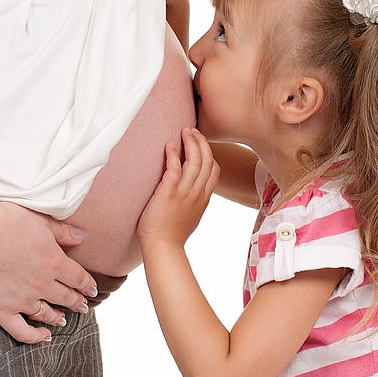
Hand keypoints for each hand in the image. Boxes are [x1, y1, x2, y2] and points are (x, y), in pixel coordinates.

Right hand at [0, 201, 98, 344]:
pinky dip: (35, 337)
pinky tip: (43, 336)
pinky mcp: (1, 310)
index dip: (87, 285)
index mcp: (54, 262)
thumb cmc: (5, 220)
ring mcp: (22, 299)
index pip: (78, 278)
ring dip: (57, 317)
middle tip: (82, 306)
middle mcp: (42, 284)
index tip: (92, 290)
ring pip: (46, 313)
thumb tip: (84, 236)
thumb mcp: (41, 221)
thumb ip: (64, 232)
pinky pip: (21, 331)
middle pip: (65, 297)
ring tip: (63, 320)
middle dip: (77, 302)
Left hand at [137, 127, 219, 248]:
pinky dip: (173, 155)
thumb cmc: (172, 233)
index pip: (214, 170)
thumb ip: (194, 200)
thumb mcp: (191, 214)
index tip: (200, 143)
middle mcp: (197, 193)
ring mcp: (184, 193)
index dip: (209, 154)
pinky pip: (174, 169)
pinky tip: (169, 146)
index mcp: (203, 198)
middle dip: (201, 142)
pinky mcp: (169, 193)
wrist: (163, 246)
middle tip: (192, 130)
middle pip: (207, 161)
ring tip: (185, 131)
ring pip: (195, 162)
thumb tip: (191, 190)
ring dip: (191, 143)